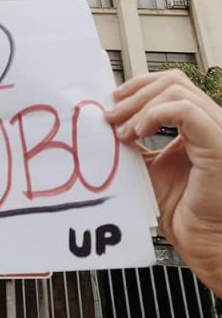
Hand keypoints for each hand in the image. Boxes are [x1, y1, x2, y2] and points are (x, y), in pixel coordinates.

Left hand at [106, 70, 221, 295]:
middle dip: (134, 93)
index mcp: (199, 125)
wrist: (198, 237)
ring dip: (139, 106)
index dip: (138, 86)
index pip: (171, 84)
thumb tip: (107, 119)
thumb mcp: (147, 163)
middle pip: (172, 80)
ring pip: (177, 90)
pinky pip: (186, 110)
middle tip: (109, 116)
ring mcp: (218, 130)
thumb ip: (134, 138)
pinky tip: (138, 133)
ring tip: (122, 132)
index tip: (111, 102)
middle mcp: (212, 122)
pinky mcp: (218, 143)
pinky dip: (155, 115)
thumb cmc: (179, 208)